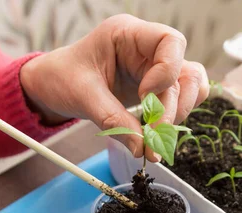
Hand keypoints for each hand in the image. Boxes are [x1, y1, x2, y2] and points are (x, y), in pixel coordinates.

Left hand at [20, 14, 209, 161]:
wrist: (51, 86)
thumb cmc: (61, 77)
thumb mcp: (83, 96)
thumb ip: (114, 121)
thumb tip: (143, 149)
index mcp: (128, 34)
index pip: (170, 42)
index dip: (166, 72)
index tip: (144, 97)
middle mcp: (147, 49)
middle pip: (184, 72)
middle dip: (172, 107)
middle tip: (153, 135)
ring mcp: (154, 69)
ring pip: (190, 87)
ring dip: (178, 114)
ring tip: (155, 136)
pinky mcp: (155, 89)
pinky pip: (180, 100)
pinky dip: (174, 118)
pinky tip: (156, 133)